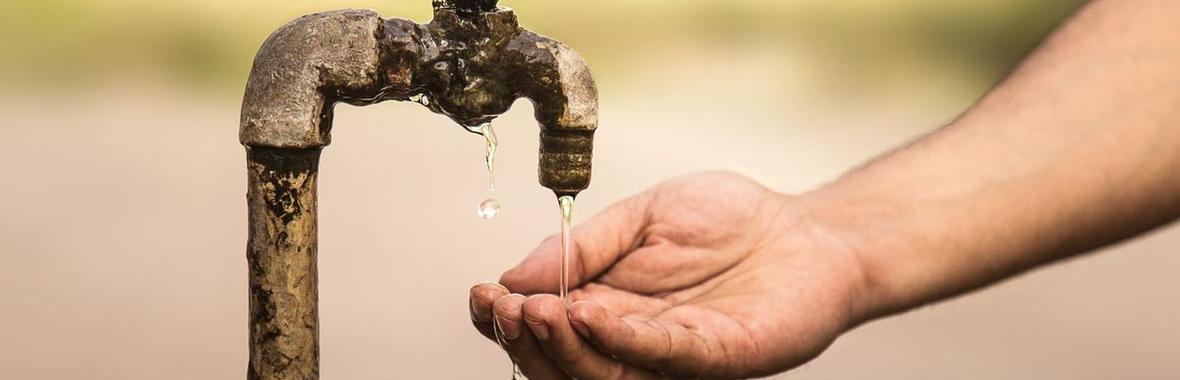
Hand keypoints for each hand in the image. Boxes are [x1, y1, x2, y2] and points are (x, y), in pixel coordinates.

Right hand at [469, 172, 870, 378]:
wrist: (809, 228)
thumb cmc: (729, 220)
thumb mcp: (641, 216)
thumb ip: (584, 246)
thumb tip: (513, 273)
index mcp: (606, 308)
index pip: (543, 328)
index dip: (505, 318)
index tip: (481, 293)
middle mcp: (632, 342)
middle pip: (562, 365)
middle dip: (525, 339)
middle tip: (505, 306)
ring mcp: (674, 357)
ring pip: (602, 375)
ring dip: (563, 348)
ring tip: (538, 310)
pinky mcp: (718, 356)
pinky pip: (665, 358)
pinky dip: (625, 340)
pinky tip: (595, 314)